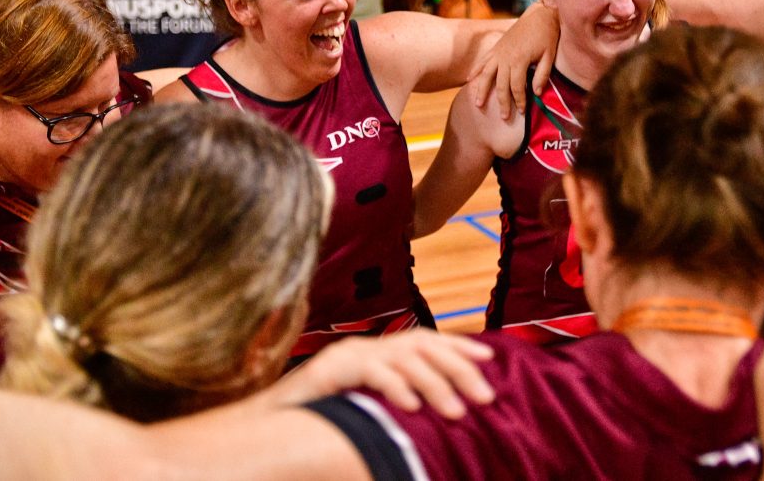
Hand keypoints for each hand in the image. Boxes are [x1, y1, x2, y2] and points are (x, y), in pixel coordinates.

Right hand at [271, 329, 494, 418]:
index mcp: (379, 352)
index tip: (491, 358)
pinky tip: (411, 407)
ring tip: (456, 411)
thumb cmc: (325, 419)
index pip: (426, 341)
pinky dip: (394, 387)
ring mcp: (349, 355)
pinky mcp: (331, 368)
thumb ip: (399, 404)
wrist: (272, 423)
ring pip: (403, 358)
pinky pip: (370, 372)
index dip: (459, 346)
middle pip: (422, 346)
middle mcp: (368, 347)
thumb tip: (442, 414)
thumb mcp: (371, 408)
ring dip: (434, 384)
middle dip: (458, 368)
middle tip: (485, 396)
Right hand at [469, 1, 558, 118]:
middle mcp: (505, 57)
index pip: (517, 86)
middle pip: (501, 85)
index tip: (522, 112)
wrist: (539, 15)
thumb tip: (536, 93)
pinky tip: (468, 81)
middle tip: (503, 117)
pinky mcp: (495, 48)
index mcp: (520, 60)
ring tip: (478, 104)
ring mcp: (498, 52)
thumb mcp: (549, 55)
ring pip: (486, 74)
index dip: (519, 101)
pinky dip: (475, 71)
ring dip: (481, 90)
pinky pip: (482, 61)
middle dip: (502, 102)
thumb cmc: (547, 36)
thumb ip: (542, 75)